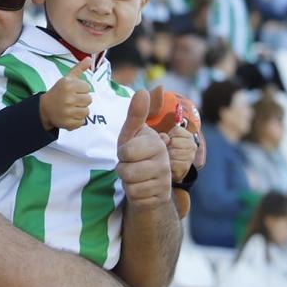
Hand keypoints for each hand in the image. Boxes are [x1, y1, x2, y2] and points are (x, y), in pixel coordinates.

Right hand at [38, 57, 92, 130]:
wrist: (44, 108)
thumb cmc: (59, 92)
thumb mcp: (67, 79)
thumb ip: (79, 69)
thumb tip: (89, 59)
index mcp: (68, 85)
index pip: (88, 88)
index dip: (82, 90)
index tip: (73, 91)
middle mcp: (68, 98)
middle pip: (89, 100)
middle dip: (82, 100)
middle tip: (72, 100)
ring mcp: (67, 112)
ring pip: (87, 112)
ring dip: (81, 110)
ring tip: (71, 108)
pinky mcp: (68, 123)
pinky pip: (82, 122)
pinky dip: (77, 120)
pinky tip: (70, 116)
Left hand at [117, 90, 172, 208]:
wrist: (149, 185)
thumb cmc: (137, 156)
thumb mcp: (132, 135)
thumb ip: (136, 115)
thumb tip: (142, 91)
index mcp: (155, 142)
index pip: (125, 151)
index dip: (122, 153)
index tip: (131, 151)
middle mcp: (163, 159)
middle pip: (124, 168)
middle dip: (123, 169)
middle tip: (133, 166)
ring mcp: (164, 178)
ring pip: (129, 182)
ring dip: (128, 181)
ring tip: (137, 176)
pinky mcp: (161, 194)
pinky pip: (135, 194)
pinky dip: (134, 193)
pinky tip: (142, 188)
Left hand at [163, 126, 195, 181]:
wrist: (172, 167)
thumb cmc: (168, 150)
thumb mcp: (165, 140)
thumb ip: (164, 136)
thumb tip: (166, 139)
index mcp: (189, 136)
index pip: (177, 130)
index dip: (169, 135)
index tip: (168, 140)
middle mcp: (192, 146)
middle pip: (174, 141)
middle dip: (167, 145)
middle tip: (167, 150)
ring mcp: (190, 157)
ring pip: (173, 153)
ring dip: (167, 155)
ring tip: (167, 156)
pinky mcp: (185, 167)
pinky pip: (173, 163)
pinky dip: (168, 164)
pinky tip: (169, 163)